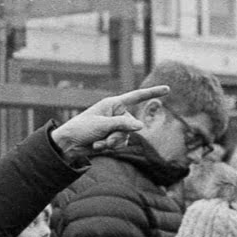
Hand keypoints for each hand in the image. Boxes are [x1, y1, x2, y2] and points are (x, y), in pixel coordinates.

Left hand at [50, 85, 171, 156]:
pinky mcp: (112, 138)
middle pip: (131, 126)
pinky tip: (97, 146)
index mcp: (113, 104)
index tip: (168, 89)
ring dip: (113, 143)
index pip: (136, 96)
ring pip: (126, 137)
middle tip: (104, 138)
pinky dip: (110, 147)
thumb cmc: (81, 128)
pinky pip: (120, 144)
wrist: (68, 144)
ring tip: (98, 143)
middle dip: (118, 135)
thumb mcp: (102, 125)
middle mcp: (116, 114)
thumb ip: (122, 124)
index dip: (152, 93)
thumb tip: (141, 126)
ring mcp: (115, 127)